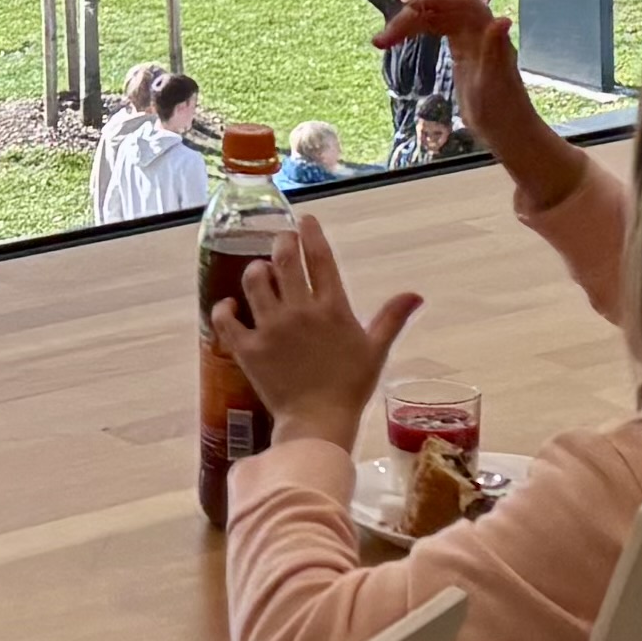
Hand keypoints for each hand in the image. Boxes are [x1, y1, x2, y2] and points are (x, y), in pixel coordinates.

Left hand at [211, 219, 422, 450]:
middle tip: (282, 239)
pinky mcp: (248, 348)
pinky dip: (225, 308)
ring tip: (261, 272)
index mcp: (332, 308)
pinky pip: (227, 318)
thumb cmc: (350, 387)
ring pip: (255, 281)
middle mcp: (300, 311)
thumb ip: (391, 317)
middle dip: (282, 242)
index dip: (312, 234)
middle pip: (284, 260)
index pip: (320, 259)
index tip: (305, 219)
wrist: (318, 421)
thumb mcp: (375, 350)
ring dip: (256, 270)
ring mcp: (271, 328)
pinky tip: (231, 306)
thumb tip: (416, 294)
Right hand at [369, 0, 572, 201]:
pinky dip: (416, 31)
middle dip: (409, 17)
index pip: (456, 1)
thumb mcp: (495, 84)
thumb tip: (502, 19)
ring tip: (381, 42)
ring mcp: (471, 41)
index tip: (401, 15)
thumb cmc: (503, 113)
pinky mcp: (463, 53)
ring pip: (435, 17)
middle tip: (381, 41)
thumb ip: (494, 50)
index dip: (429, 0)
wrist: (510, 134)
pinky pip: (436, 29)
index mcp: (486, 34)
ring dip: (407, 24)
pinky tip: (399, 40)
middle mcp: (479, 32)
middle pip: (440, 8)